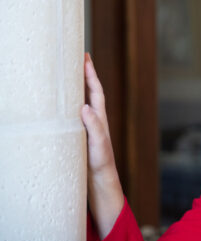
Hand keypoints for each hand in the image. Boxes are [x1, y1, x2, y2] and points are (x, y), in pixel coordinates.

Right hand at [81, 52, 123, 238]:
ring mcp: (86, 127)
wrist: (99, 182)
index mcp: (100, 118)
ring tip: (67, 74)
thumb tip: (85, 107)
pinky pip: (71, 115)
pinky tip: (59, 104)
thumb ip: (94, 126)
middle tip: (77, 58)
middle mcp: (94, 119)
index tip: (86, 57)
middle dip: (83, 75)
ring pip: (80, 102)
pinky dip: (67, 105)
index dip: (91, 74)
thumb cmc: (100, 163)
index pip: (95, 91)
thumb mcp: (98, 144)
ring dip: (76, 88)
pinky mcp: (78, 136)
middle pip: (88, 92)